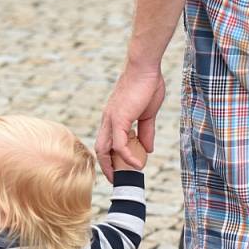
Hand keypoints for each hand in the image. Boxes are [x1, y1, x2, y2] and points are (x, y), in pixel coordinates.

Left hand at [95, 64, 164, 180]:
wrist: (145, 68)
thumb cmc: (146, 86)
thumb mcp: (147, 114)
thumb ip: (146, 132)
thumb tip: (148, 149)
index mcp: (113, 119)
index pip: (105, 142)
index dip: (109, 158)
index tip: (118, 170)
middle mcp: (108, 120)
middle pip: (100, 149)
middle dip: (106, 167)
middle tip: (116, 180)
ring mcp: (111, 120)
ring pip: (105, 148)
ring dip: (112, 165)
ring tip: (123, 177)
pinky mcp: (119, 118)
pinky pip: (119, 144)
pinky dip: (126, 156)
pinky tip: (136, 164)